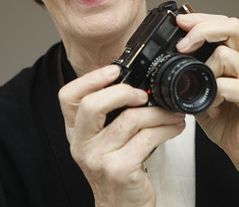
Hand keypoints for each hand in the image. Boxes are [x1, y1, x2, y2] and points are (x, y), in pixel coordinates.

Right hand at [58, 65, 184, 206]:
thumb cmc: (115, 170)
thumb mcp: (103, 141)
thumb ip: (108, 115)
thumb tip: (132, 83)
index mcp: (76, 131)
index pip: (68, 96)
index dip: (90, 79)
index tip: (114, 70)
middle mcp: (81, 144)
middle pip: (93, 104)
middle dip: (123, 92)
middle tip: (143, 95)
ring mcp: (98, 158)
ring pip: (129, 119)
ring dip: (157, 113)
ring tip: (171, 114)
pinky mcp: (120, 170)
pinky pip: (147, 138)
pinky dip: (166, 128)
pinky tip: (173, 127)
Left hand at [176, 13, 238, 169]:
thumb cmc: (228, 122)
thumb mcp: (205, 92)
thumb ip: (195, 74)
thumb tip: (170, 59)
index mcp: (237, 56)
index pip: (225, 24)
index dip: (203, 19)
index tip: (181, 22)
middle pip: (233, 26)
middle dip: (203, 28)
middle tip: (183, 43)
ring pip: (226, 54)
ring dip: (206, 70)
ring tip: (202, 87)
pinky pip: (229, 85)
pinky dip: (214, 94)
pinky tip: (212, 107)